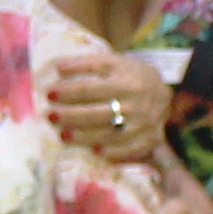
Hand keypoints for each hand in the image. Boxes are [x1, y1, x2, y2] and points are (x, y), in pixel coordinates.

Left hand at [43, 50, 168, 163]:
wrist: (163, 91)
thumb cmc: (130, 75)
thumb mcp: (112, 61)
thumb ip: (86, 63)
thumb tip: (57, 68)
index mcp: (127, 81)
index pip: (91, 89)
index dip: (68, 92)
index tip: (49, 93)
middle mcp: (137, 104)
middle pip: (97, 114)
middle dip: (70, 116)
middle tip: (50, 116)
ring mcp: (144, 125)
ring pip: (110, 134)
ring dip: (83, 137)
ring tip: (62, 135)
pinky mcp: (149, 140)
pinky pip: (128, 150)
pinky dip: (110, 152)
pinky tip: (93, 150)